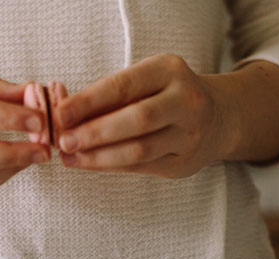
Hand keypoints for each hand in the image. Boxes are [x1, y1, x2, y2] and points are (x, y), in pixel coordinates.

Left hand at [52, 54, 224, 177]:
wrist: (218, 118)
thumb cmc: (166, 95)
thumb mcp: (146, 80)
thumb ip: (111, 95)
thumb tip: (64, 114)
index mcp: (170, 71)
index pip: (124, 86)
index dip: (89, 101)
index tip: (61, 113)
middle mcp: (186, 101)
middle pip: (136, 120)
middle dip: (94, 132)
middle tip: (64, 140)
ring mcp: (189, 135)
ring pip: (139, 149)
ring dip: (99, 156)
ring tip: (70, 156)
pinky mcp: (184, 163)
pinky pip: (142, 167)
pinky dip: (111, 166)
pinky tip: (88, 163)